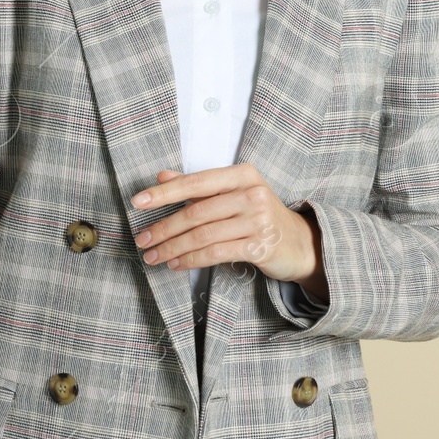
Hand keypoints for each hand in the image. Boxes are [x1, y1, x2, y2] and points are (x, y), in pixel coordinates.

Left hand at [130, 165, 324, 292]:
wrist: (299, 242)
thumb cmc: (259, 215)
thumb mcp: (233, 193)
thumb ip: (198, 186)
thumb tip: (162, 177)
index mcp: (242, 175)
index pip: (196, 182)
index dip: (165, 192)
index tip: (138, 202)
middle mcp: (252, 194)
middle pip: (196, 212)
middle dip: (164, 227)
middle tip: (143, 239)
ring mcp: (257, 220)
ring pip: (203, 235)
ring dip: (173, 247)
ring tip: (154, 256)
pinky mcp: (259, 246)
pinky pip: (216, 253)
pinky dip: (192, 259)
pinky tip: (177, 264)